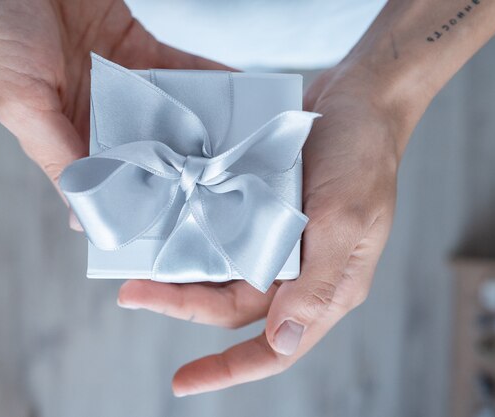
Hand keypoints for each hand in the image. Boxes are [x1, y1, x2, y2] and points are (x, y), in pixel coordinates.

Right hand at [0, 0, 228, 226]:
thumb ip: (55, 156)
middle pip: (148, 150)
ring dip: (202, 126)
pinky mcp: (139, 51)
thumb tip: (79, 215)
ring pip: (169, 114)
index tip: (178, 212)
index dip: (141, 194)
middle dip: (182, 165)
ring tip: (239, 146)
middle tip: (221, 184)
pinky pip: (179, 69)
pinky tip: (235, 94)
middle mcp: (98, 117)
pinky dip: (206, 80)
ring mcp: (121, 85)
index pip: (110, 179)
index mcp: (65, 138)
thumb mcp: (20, 103)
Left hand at [117, 63, 405, 395]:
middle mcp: (296, 272)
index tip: (181, 383)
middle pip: (230, 307)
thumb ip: (317, 283)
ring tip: (135, 269)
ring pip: (218, 274)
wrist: (357, 99)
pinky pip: (220, 236)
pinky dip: (192, 238)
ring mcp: (276, 242)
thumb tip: (283, 340)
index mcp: (324, 287)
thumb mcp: (346, 219)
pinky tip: (164, 232)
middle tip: (132, 292)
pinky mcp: (261, 213)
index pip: (274, 348)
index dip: (228, 371)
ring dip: (179, 275)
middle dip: (180, 303)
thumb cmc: (363, 157)